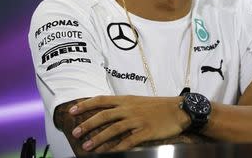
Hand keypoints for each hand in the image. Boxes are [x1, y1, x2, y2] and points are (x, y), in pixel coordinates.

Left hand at [68, 95, 190, 152]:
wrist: (179, 109)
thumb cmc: (158, 106)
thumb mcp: (139, 101)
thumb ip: (123, 105)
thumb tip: (107, 111)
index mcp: (126, 99)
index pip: (102, 100)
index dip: (86, 105)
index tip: (72, 110)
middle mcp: (129, 108)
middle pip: (104, 115)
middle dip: (88, 124)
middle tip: (75, 133)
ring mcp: (137, 120)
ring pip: (113, 129)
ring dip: (98, 138)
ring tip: (87, 147)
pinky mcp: (146, 131)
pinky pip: (128, 141)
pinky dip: (117, 148)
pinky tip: (108, 154)